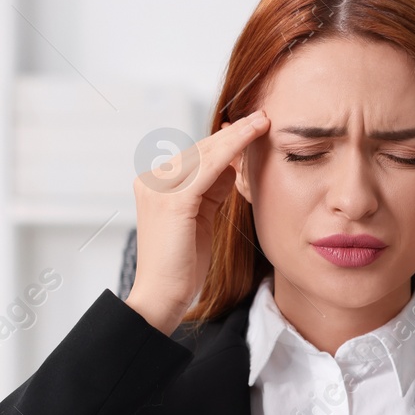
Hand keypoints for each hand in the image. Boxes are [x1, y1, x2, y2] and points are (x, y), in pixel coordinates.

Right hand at [125, 110, 269, 333]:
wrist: (163, 296)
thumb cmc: (182, 265)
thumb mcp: (200, 219)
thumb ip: (211, 190)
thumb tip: (232, 166)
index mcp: (155, 185)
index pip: (194, 156)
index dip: (224, 142)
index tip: (251, 128)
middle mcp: (152, 181)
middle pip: (199, 150)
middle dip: (233, 135)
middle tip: (262, 118)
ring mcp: (158, 188)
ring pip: (205, 154)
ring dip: (236, 137)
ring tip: (262, 124)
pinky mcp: (172, 200)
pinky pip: (209, 166)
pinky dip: (232, 149)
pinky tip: (251, 137)